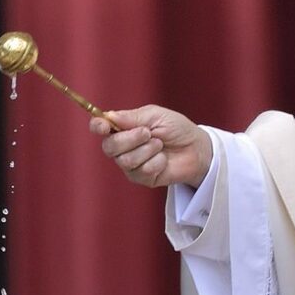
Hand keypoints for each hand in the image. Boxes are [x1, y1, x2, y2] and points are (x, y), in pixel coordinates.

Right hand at [91, 105, 212, 188]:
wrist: (196, 148)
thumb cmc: (176, 129)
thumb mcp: (156, 115)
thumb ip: (132, 117)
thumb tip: (109, 116)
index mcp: (122, 127)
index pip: (100, 127)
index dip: (97, 126)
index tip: (103, 126)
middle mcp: (122, 147)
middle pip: (109, 147)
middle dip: (130, 139)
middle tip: (148, 133)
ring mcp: (130, 164)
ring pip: (125, 160)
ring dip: (147, 150)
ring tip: (160, 145)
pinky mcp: (141, 178)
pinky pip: (141, 171)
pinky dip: (156, 162)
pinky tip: (163, 160)